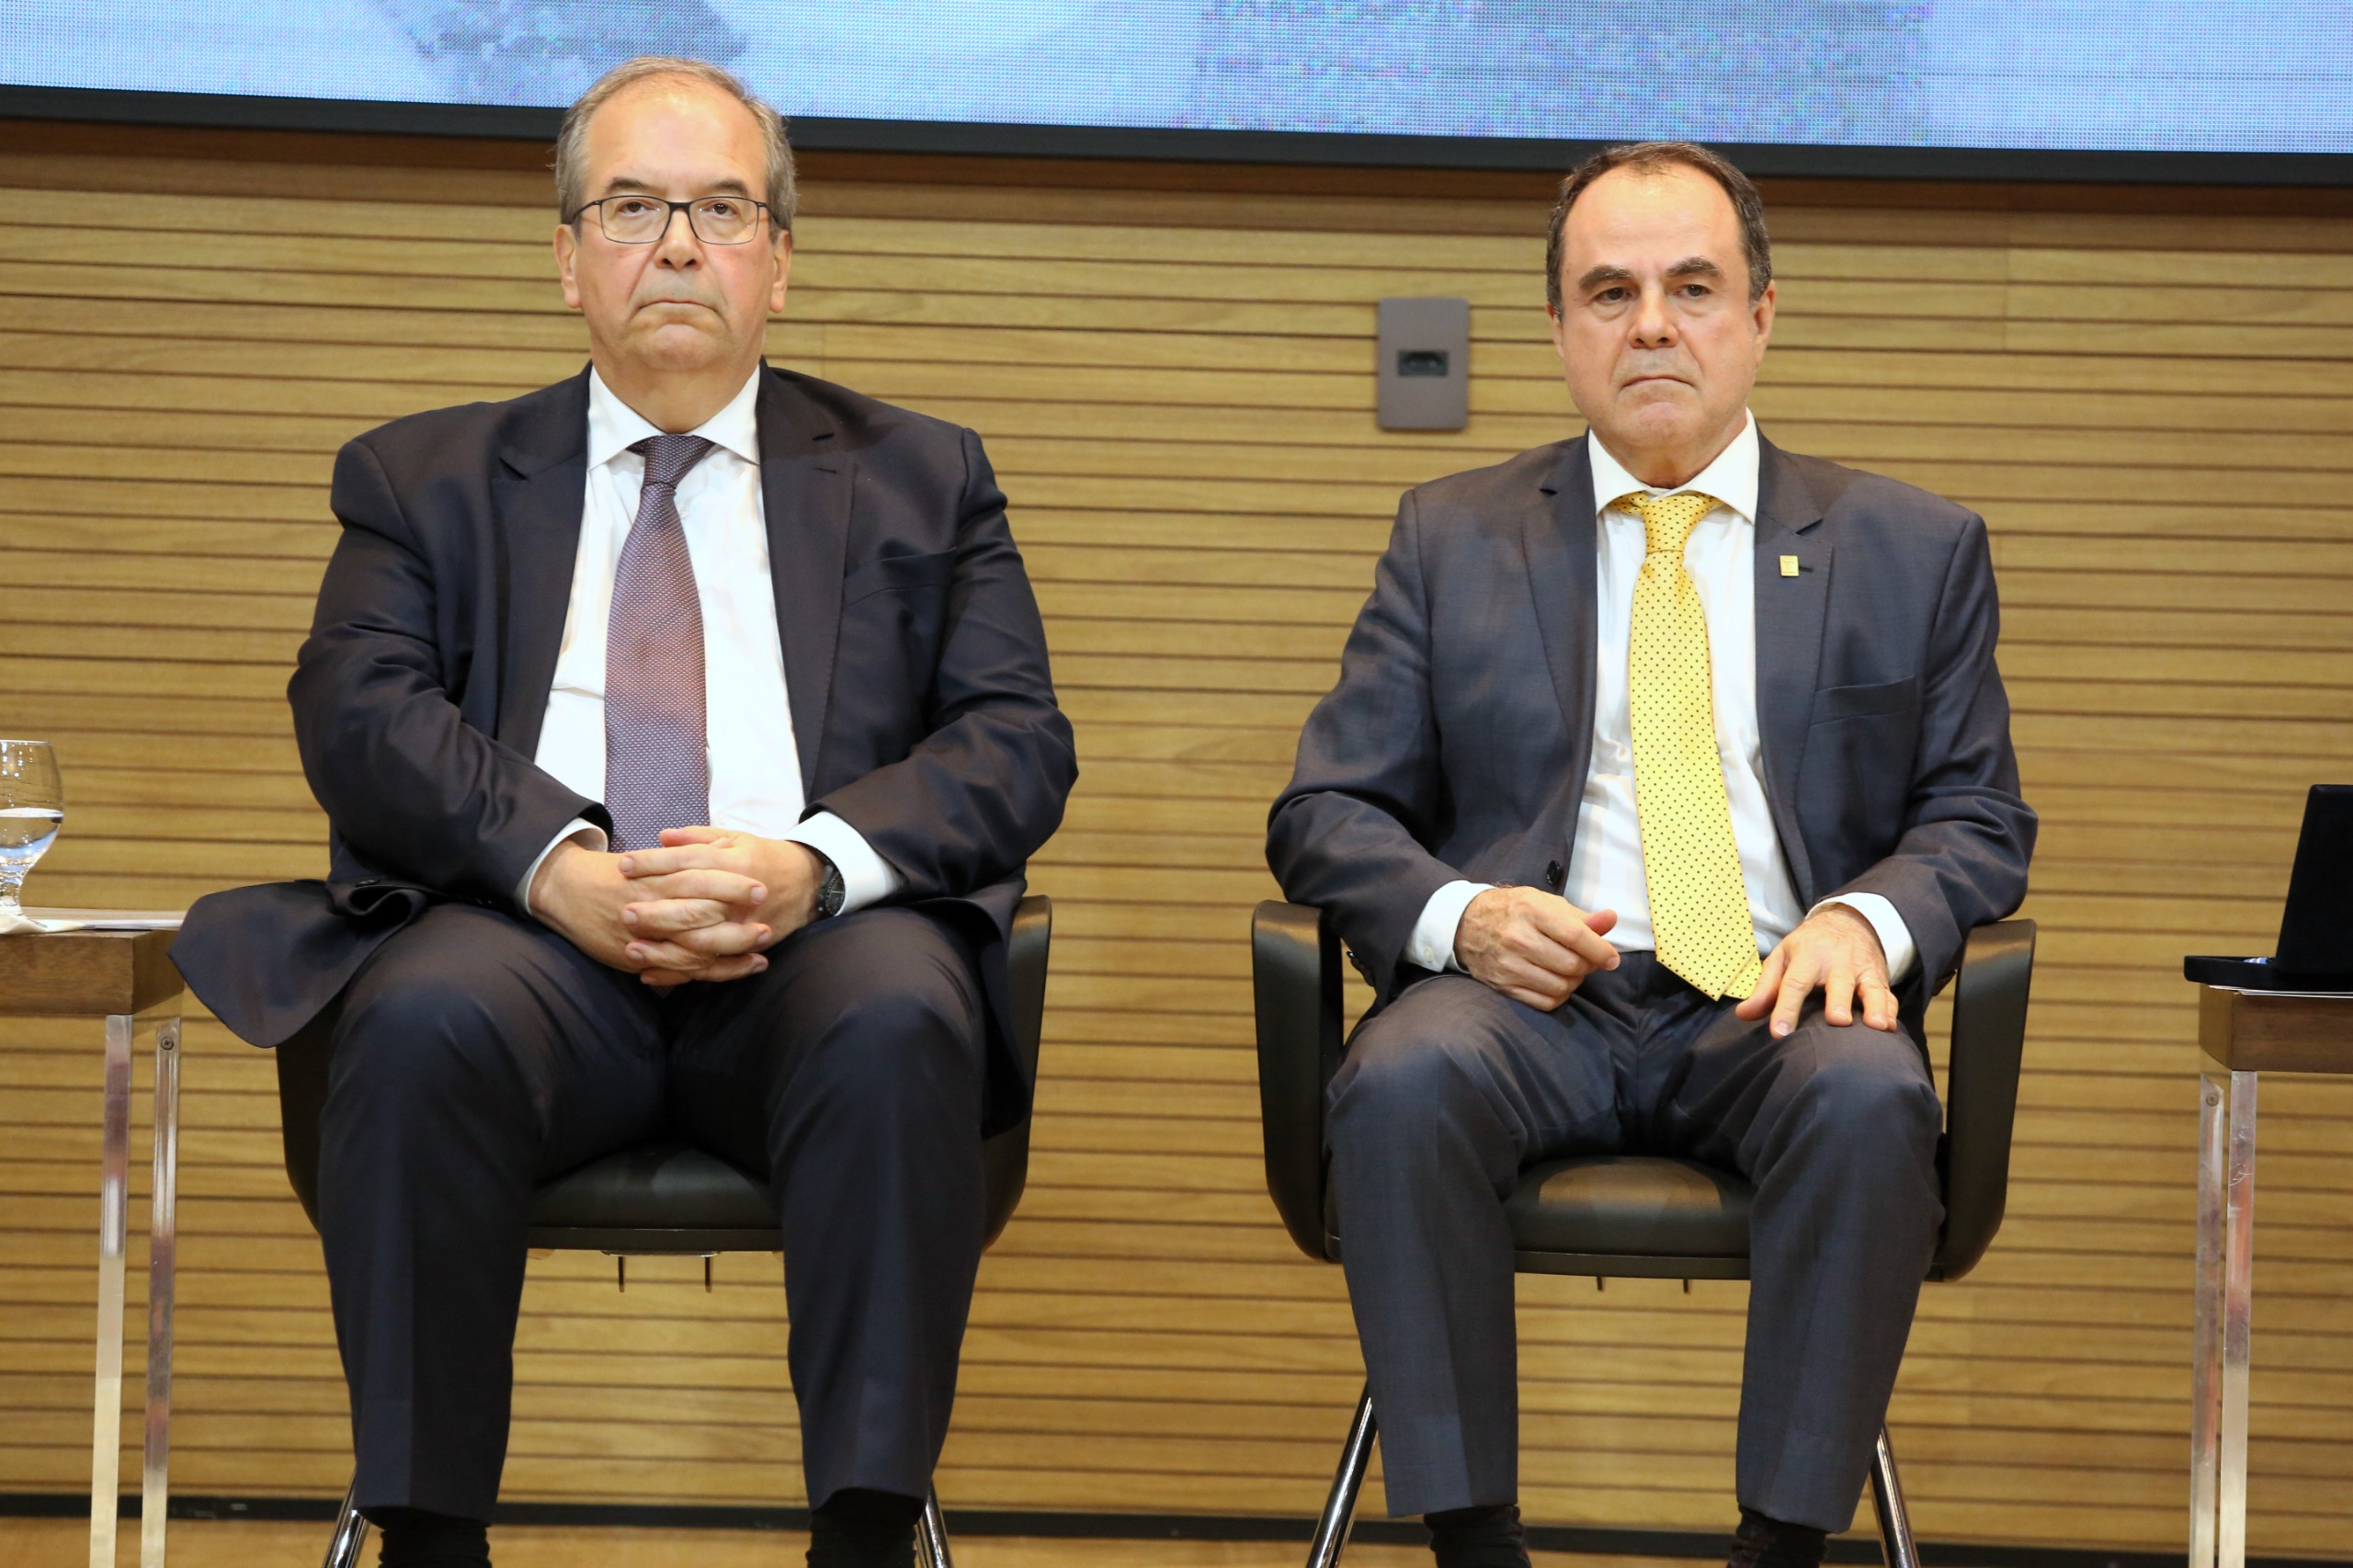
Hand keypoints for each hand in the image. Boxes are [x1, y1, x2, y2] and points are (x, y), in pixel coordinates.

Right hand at [528, 835, 770, 985]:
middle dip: (734, 925)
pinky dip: (703, 972)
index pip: (698, 880)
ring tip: (760, 954)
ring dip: (727, 955)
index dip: (731, 886)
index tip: (759, 887)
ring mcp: (641, 936)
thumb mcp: (649, 858)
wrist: (566, 889)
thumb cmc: (615, 872)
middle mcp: (649, 906)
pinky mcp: (634, 957)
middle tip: (766, 927)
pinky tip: (730, 972)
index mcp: (656, 876)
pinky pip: (674, 970)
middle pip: (697, 917)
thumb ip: (682, 855)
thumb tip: (721, 848)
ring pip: (689, 949)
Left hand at [617, 827, 826, 977]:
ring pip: (701, 942)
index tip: (624, 865)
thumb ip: (698, 838)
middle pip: (693, 906)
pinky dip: (680, 973)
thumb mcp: (735, 838)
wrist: (808, 883)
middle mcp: (738, 898)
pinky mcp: (746, 949)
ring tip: (632, 948)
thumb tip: (661, 837)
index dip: (654, 863)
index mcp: (735, 863)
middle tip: (624, 912)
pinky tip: (650, 973)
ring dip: (664, 948)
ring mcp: (743, 927)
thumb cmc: (765, 857)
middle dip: (656, 911)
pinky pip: (710, 967)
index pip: (688, 862)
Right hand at [1453, 886, 1620, 1010]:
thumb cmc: (1513, 910)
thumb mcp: (1545, 903)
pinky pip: (1544, 1002)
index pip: (1575, 936)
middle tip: (1586, 960)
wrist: (1466, 923)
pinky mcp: (1502, 985)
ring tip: (1569, 970)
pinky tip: (1556, 983)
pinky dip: (1558, 996)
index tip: (1612, 959)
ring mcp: (1508, 964)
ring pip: (1560, 987)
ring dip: (1573, 982)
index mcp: (1531, 910)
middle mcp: (1517, 938)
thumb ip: (1580, 916)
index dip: (1600, 950)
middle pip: (1571, 965)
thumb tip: (1610, 920)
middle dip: (1588, 966)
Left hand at [1735, 903, 1896, 1037]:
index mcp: (1807, 957)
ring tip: (1876, 1026)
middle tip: (1837, 1022)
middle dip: (1838, 1001)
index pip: (1794, 983)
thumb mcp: (1783, 957)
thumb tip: (1744, 1015)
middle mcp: (1837, 962)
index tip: (1779, 1034)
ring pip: (1871, 988)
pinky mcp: (1880, 978)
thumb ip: (1765, 988)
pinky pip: (1888, 995)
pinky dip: (1891, 1011)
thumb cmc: (1808, 946)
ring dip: (1875, 1006)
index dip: (1786, 1009)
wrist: (1849, 921)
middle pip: (1838, 983)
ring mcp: (1862, 969)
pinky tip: (1890, 1028)